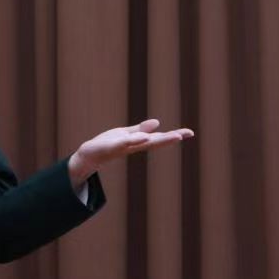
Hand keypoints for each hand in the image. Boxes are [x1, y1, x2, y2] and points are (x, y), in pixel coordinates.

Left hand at [68, 118, 193, 186]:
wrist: (88, 156)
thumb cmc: (107, 144)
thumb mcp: (125, 134)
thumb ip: (140, 130)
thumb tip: (158, 122)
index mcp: (138, 142)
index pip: (158, 138)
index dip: (174, 135)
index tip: (190, 132)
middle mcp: (133, 146)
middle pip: (154, 141)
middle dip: (170, 138)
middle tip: (187, 134)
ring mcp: (123, 147)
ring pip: (141, 143)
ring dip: (156, 139)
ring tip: (172, 136)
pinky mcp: (111, 147)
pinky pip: (124, 144)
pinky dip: (134, 141)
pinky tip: (143, 137)